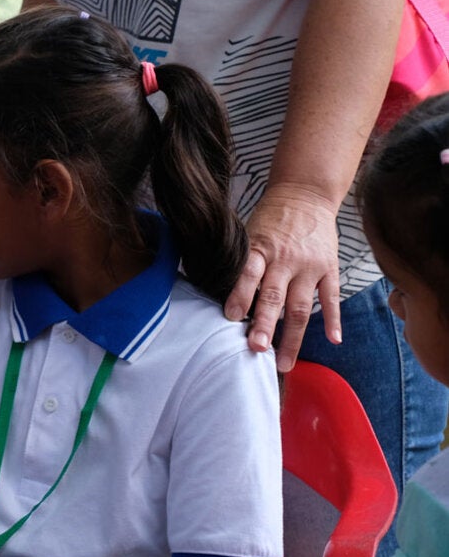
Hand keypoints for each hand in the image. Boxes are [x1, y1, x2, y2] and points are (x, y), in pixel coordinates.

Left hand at [223, 183, 342, 371]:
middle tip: (256, 349)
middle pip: (274, 296)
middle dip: (264, 324)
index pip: (248, 273)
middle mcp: (286, 259)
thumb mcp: (249, 234)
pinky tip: (332, 340)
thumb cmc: (270, 220)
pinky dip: (333, 319)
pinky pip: (331, 297)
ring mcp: (310, 266)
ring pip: (301, 306)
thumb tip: (224, 300)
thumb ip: (242, 264)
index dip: (239, 295)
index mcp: (261, 249)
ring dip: (293, 337)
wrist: (305, 194)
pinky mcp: (329, 268)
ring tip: (284, 362)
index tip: (230, 318)